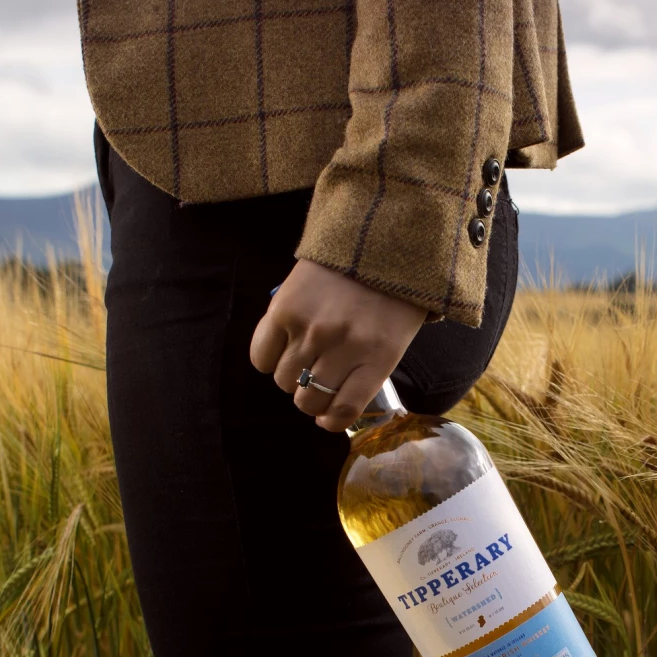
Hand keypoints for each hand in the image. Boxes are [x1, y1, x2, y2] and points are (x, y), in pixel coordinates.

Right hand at [250, 260, 427, 430]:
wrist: (378, 235)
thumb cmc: (390, 292)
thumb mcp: (395, 337)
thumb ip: (367, 370)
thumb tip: (331, 403)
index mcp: (378, 357)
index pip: (344, 411)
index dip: (330, 421)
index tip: (326, 417)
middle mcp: (344, 347)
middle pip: (308, 400)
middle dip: (308, 398)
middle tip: (312, 381)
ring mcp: (313, 328)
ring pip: (283, 380)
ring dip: (288, 377)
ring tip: (298, 358)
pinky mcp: (285, 308)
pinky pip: (261, 356)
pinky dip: (266, 359)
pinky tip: (278, 348)